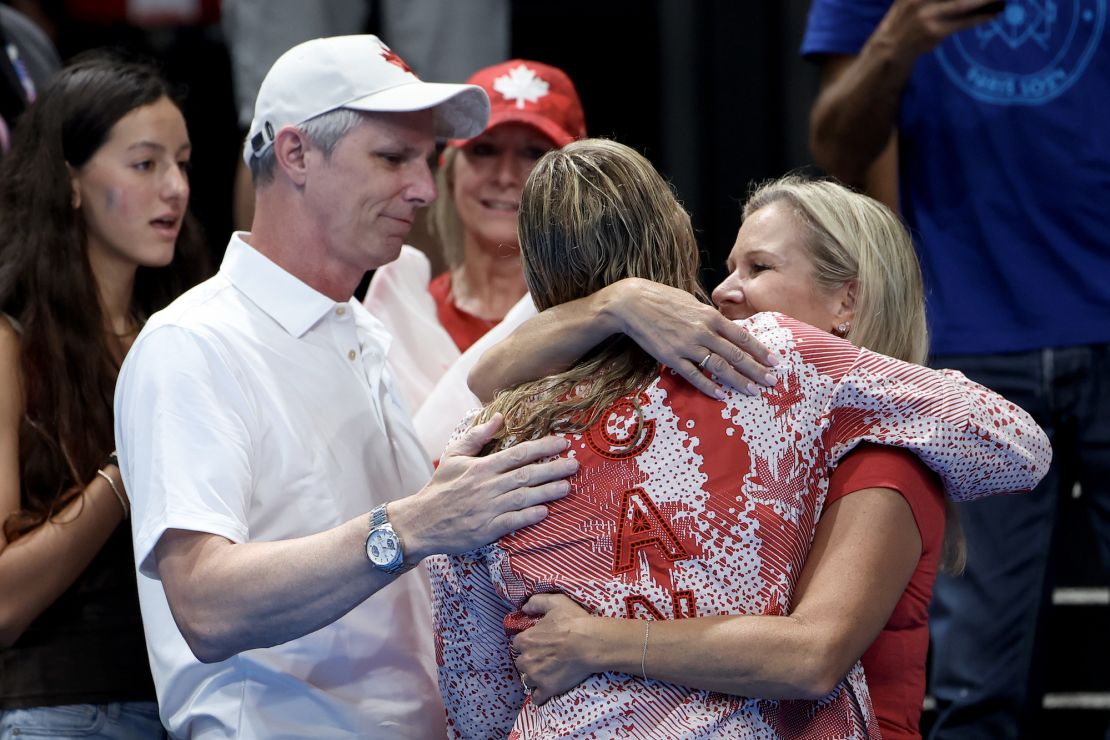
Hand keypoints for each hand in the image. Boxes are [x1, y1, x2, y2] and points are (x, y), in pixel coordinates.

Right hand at [392, 414, 576, 559]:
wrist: (421, 522)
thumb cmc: (440, 487)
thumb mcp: (454, 456)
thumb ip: (477, 436)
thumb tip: (499, 416)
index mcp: (482, 467)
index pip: (518, 454)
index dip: (542, 448)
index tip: (562, 443)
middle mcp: (488, 486)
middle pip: (527, 475)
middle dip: (553, 469)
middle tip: (575, 464)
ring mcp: (488, 509)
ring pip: (524, 497)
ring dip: (548, 492)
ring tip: (568, 486)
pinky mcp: (487, 529)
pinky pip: (514, 521)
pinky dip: (530, 516)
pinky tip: (545, 512)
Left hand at [513, 593, 596, 703]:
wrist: (590, 644)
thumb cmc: (573, 621)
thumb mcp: (555, 602)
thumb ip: (536, 602)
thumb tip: (524, 607)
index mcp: (525, 640)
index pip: (518, 644)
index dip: (528, 643)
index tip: (538, 643)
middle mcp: (526, 659)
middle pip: (522, 662)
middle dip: (530, 660)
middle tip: (544, 657)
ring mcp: (536, 676)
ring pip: (527, 679)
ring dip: (534, 677)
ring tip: (547, 673)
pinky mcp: (548, 689)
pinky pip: (536, 697)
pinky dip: (539, 694)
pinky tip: (546, 689)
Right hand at [608, 279, 777, 398]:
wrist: (632, 304)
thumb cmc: (663, 299)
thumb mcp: (692, 303)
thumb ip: (709, 317)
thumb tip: (723, 329)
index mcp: (710, 316)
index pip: (741, 337)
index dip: (760, 351)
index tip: (774, 361)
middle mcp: (703, 332)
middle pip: (735, 355)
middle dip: (756, 370)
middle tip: (772, 382)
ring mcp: (687, 346)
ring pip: (719, 368)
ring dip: (738, 381)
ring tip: (753, 391)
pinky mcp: (672, 358)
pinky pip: (694, 375)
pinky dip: (709, 387)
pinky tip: (721, 395)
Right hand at [877, 0, 1003, 57]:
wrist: (891, 46)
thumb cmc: (906, 17)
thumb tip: (967, 1)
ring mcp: (927, 15)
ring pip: (962, 3)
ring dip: (984, 1)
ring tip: (999, 0)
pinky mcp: (934, 31)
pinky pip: (963, 22)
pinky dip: (980, 17)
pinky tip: (992, 14)